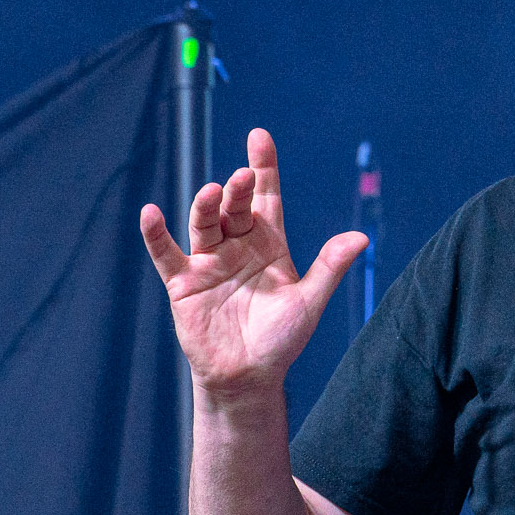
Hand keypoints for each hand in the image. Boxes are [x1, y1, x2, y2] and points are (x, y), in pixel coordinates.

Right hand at [140, 128, 368, 395]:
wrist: (249, 377)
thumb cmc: (281, 339)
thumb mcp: (309, 301)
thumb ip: (330, 267)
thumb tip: (362, 236)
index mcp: (269, 243)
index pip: (267, 198)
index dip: (264, 168)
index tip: (260, 138)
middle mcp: (237, 245)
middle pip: (236, 207)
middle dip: (240, 190)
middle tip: (244, 177)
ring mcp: (209, 261)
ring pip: (204, 223)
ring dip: (206, 206)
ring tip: (213, 192)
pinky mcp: (183, 282)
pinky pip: (166, 253)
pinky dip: (156, 235)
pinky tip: (152, 213)